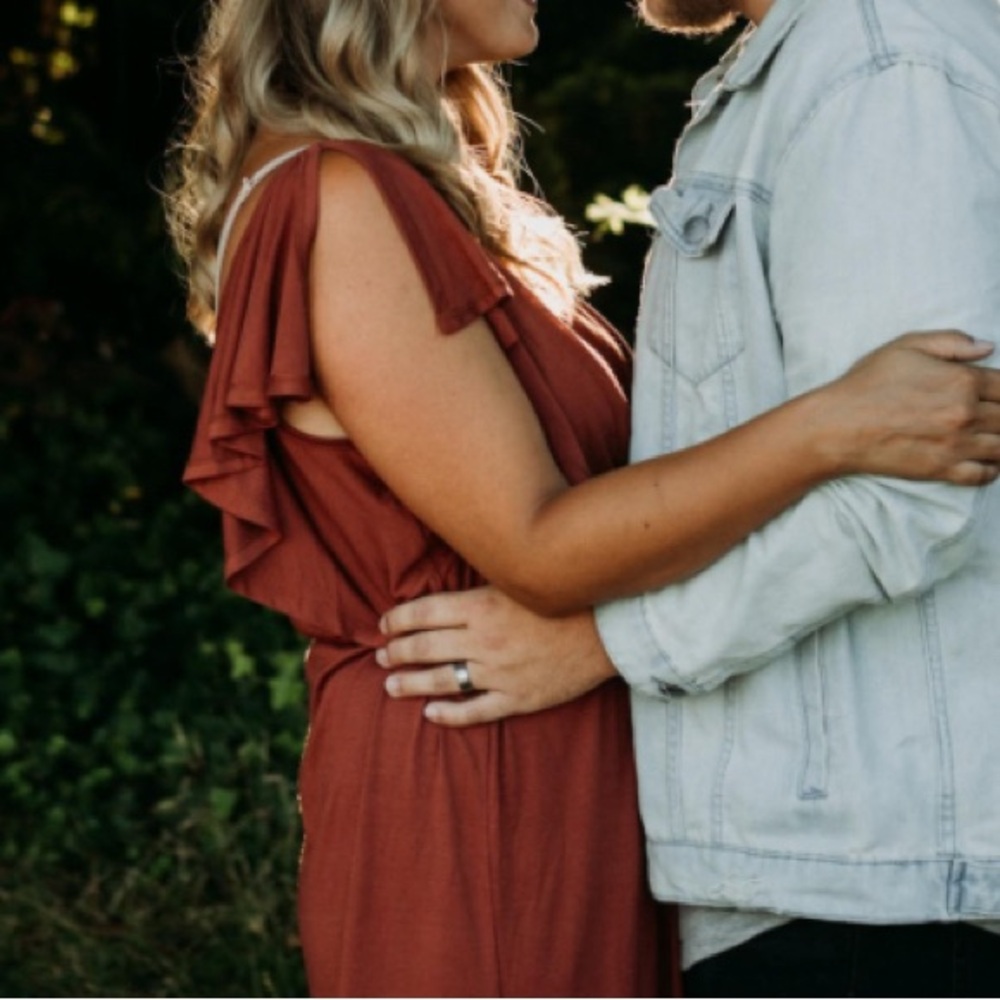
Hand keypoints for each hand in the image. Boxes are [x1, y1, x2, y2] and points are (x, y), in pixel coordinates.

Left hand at [377, 587, 617, 726]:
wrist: (608, 630)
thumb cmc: (562, 599)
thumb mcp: (517, 582)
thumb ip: (480, 589)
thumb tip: (442, 593)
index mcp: (483, 606)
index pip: (424, 613)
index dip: (397, 620)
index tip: (384, 625)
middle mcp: (485, 640)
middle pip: (425, 647)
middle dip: (397, 652)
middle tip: (381, 656)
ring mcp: (500, 673)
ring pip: (443, 681)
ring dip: (411, 683)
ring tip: (391, 685)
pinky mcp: (518, 698)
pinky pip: (476, 711)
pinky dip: (449, 715)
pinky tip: (430, 714)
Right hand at [823, 330, 999, 484]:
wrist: (836, 426)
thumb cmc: (866, 384)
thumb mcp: (905, 347)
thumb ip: (950, 342)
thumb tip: (987, 348)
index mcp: (962, 380)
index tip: (996, 394)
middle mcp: (966, 414)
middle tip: (992, 416)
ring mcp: (956, 445)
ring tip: (991, 436)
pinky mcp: (942, 470)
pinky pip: (984, 475)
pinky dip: (991, 469)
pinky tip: (984, 460)